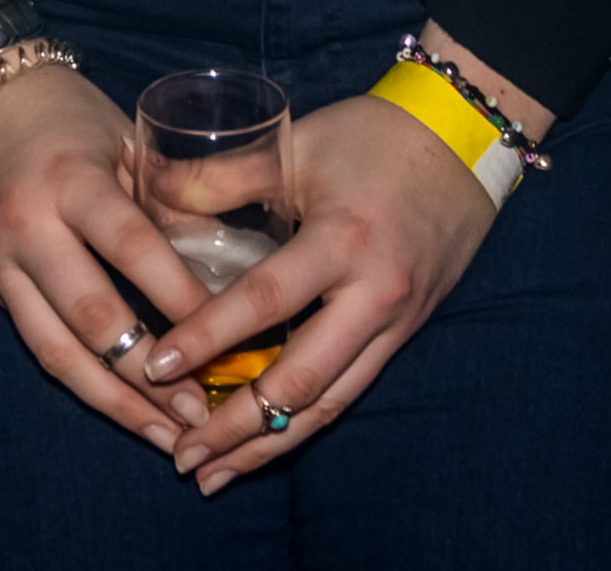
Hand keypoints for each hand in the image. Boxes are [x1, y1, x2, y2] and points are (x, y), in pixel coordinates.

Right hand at [0, 68, 218, 460]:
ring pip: (60, 351)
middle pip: (94, 316)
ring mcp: (3, 264)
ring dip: (117, 401)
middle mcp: (31, 227)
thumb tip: (234, 268)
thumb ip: (169, 201)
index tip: (229, 338)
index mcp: (73, 180)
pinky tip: (124, 410)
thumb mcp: (123, 140)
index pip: (132, 248)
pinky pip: (40, 348)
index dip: (180, 298)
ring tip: (168, 433)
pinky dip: (85, 385)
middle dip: (151, 373)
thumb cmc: (65, 115)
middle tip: (202, 411)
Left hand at [149, 92, 504, 488]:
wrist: (463, 143)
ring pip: (328, 403)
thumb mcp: (296, 145)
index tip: (156, 367)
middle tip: (182, 455)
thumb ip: (222, 176)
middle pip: (300, 380)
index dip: (207, 337)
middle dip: (237, 427)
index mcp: (342, 241)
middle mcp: (373, 295)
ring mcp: (394, 323)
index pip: (265, 302)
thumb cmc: (372, 137)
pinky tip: (266, 443)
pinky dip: (303, 422)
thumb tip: (146, 191)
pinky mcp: (403, 335)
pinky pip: (349, 391)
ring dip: (269, 444)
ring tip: (213, 473)